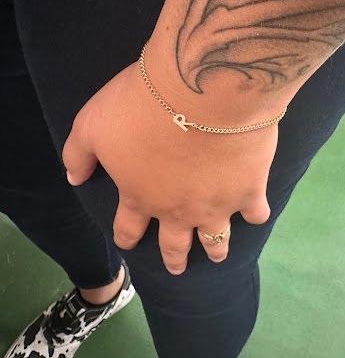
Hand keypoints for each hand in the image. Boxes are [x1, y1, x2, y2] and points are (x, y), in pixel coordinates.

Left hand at [62, 59, 277, 274]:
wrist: (202, 90)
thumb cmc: (142, 106)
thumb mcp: (92, 124)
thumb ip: (78, 154)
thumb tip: (74, 178)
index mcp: (140, 196)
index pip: (129, 228)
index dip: (128, 237)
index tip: (130, 241)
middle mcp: (178, 210)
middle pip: (175, 244)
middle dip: (174, 258)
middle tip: (177, 267)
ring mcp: (216, 204)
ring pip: (217, 239)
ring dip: (216, 249)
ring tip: (218, 254)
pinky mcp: (250, 189)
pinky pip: (257, 212)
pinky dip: (256, 213)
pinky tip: (256, 210)